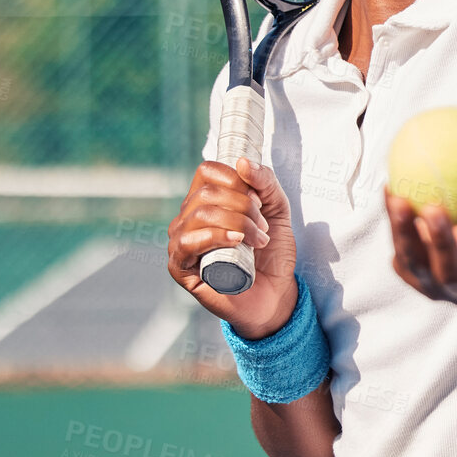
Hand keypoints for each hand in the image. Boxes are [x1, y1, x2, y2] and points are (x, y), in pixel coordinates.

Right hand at [168, 159, 298, 338]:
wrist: (274, 294)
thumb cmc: (271, 252)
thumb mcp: (277, 210)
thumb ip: (266, 182)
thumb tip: (243, 162)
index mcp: (206, 201)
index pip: (207, 171)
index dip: (235, 179)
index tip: (259, 200)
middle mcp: (188, 218)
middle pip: (206, 192)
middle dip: (243, 205)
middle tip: (263, 227)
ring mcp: (180, 242)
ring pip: (200, 214)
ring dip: (238, 222)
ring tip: (258, 240)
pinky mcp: (179, 266)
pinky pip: (187, 242)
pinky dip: (216, 236)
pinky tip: (237, 242)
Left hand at [387, 183, 456, 304]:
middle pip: (452, 275)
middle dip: (440, 243)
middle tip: (432, 208)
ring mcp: (437, 288)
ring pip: (416, 266)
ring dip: (405, 233)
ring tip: (399, 199)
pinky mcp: (413, 277)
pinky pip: (399, 253)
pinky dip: (394, 223)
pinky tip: (390, 191)